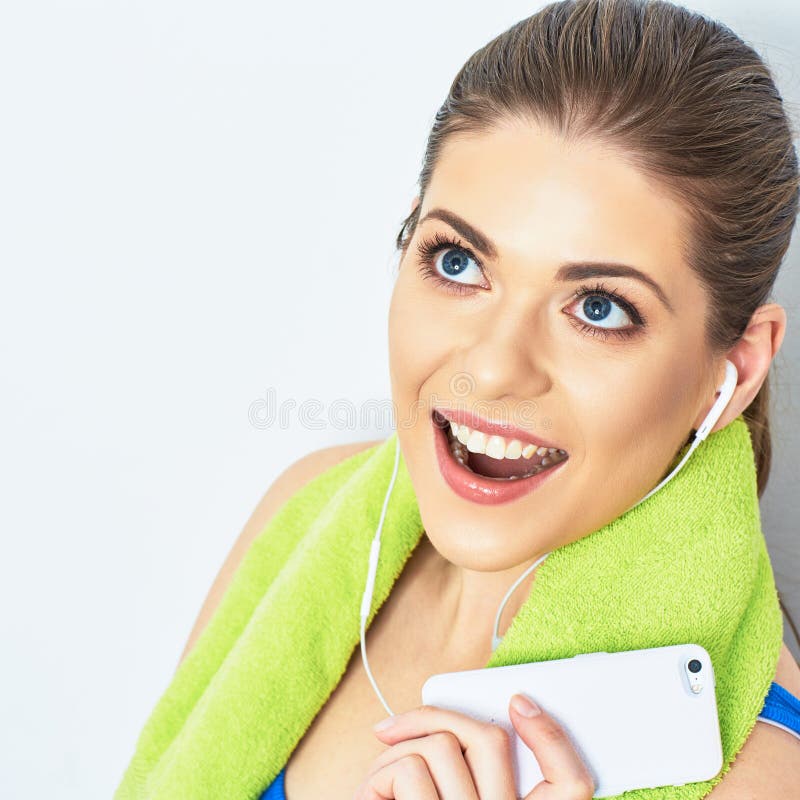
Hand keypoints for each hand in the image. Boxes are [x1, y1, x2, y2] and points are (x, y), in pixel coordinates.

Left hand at [354, 692, 594, 798]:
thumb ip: (479, 779)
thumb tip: (462, 726)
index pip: (571, 784)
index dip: (552, 736)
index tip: (519, 703)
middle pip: (490, 741)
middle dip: (438, 718)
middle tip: (400, 728)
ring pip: (441, 745)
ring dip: (401, 747)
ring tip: (383, 774)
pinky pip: (409, 770)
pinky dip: (382, 771)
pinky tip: (374, 792)